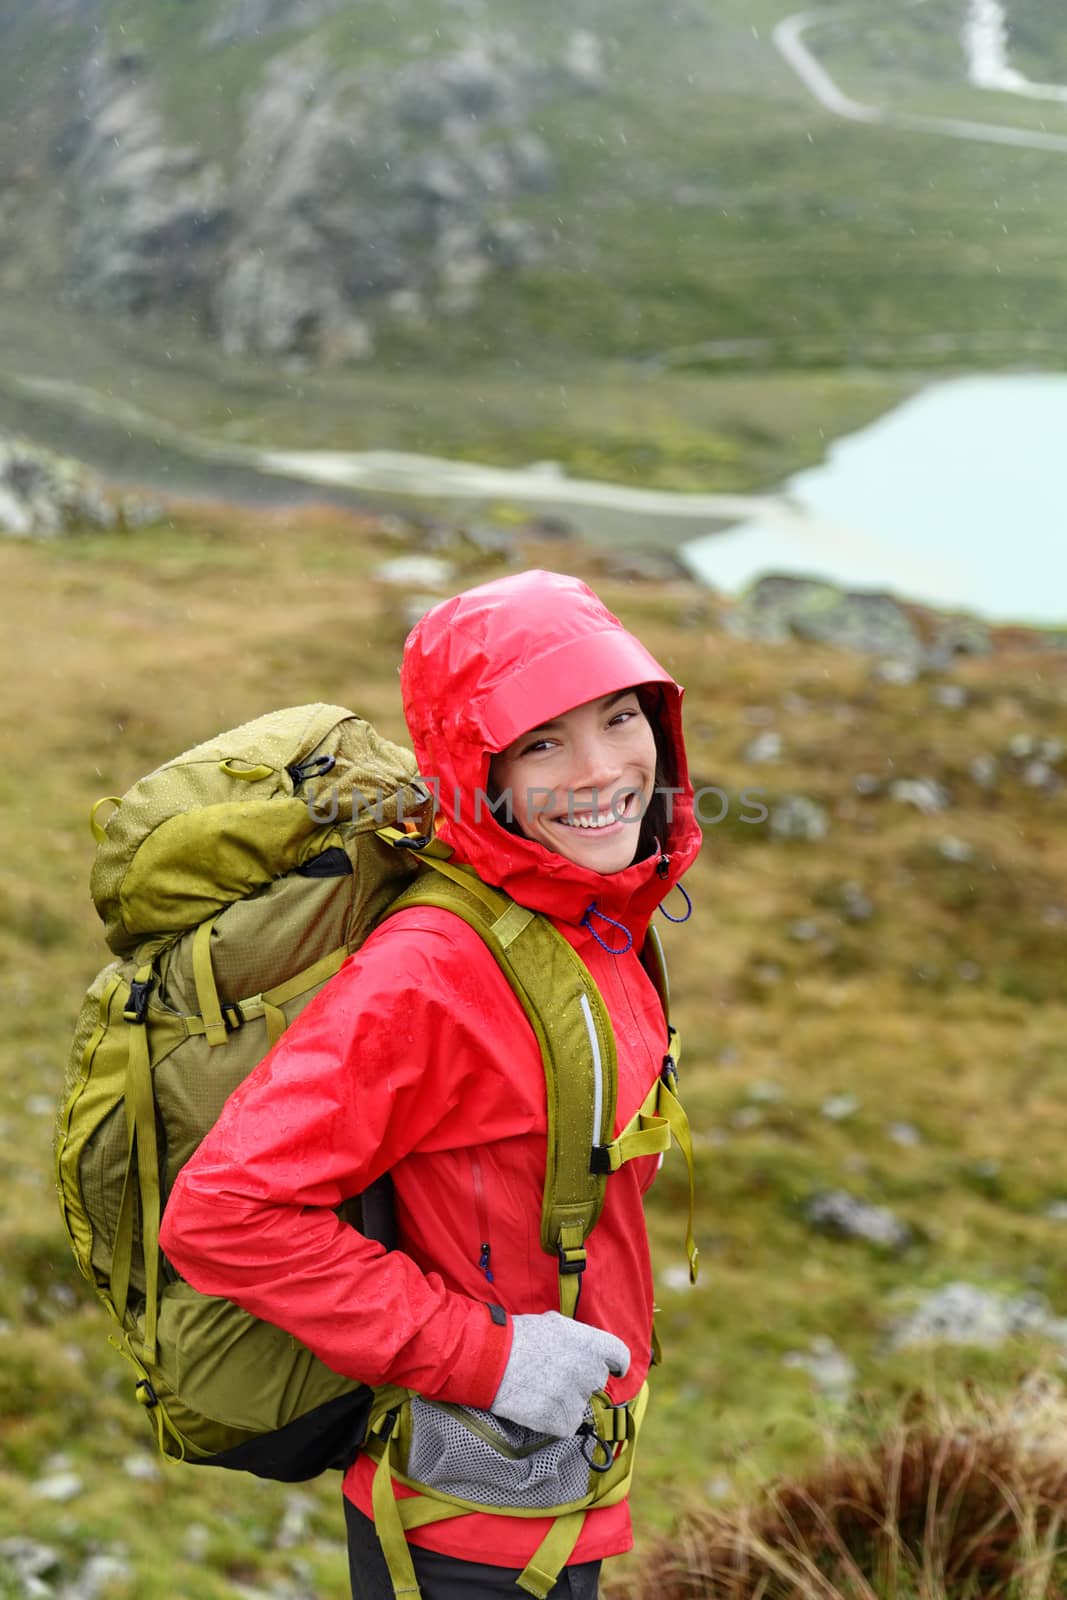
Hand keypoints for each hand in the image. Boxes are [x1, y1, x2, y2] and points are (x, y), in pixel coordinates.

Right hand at [491, 1311, 630, 1437]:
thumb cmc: (518, 1337)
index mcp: (590, 1344)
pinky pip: (567, 1424)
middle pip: (597, 1381)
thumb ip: (579, 1338)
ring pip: (580, 1404)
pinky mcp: (561, 1421)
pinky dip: (554, 1419)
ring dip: (566, 1401)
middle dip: (582, 1380)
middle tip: (558, 1375)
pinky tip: (536, 1404)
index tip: (612, 1370)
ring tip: (541, 1389)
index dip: (616, 1364)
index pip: (620, 1356)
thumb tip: (590, 1350)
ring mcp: (575, 1398)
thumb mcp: (555, 1324)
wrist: (490, 1360)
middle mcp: (588, 1371)